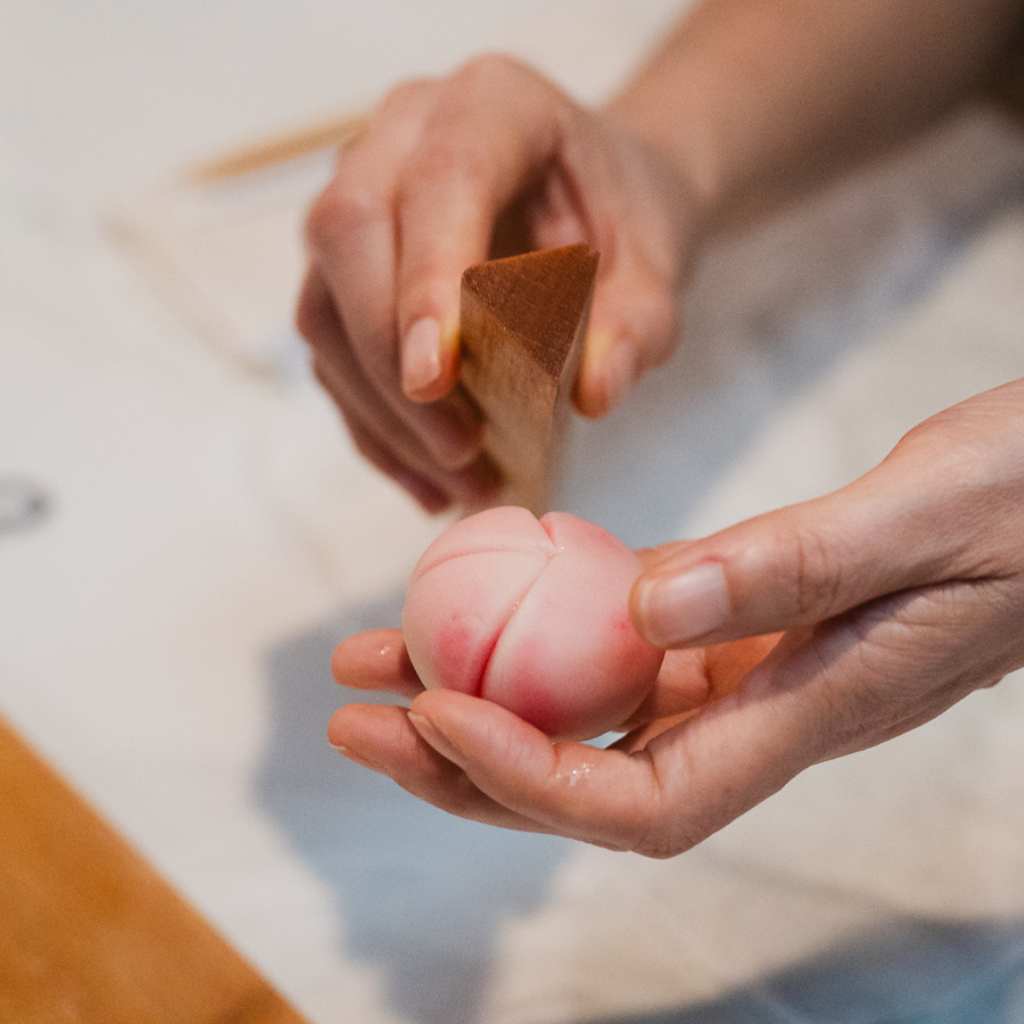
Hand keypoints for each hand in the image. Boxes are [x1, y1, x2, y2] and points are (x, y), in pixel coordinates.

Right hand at [296, 54, 702, 511]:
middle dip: (388, 360)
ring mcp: (359, 199)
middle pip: (347, 234)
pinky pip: (329, 351)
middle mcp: (401, 137)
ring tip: (459, 483)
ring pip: (322, 305)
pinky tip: (428, 480)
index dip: (424, 279)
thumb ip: (639, 323)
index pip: (439, 181)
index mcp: (491, 105)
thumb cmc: (622, 219)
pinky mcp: (342, 269)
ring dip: (380, 412)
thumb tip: (595, 393)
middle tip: (460, 449)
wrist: (594, 200)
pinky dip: (373, 426)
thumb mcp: (658, 265)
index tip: (435, 378)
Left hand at [327, 380, 1023, 855]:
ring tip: (376, 657)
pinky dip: (544, 630)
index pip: (644, 801)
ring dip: (478, 693)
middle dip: (462, 763)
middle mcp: (764, 712)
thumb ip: (795, 567)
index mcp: (810, 712)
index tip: (433, 714)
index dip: (528, 777)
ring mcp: (748, 669)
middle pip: (588, 780)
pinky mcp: (740, 617)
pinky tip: (483, 598)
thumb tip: (643, 611)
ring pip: (589, 715)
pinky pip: (622, 644)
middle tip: (355, 715)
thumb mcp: (928, 515)